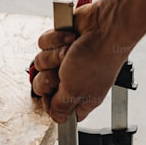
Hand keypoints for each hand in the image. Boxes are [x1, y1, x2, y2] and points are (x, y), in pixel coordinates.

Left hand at [30, 2, 129, 123]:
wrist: (105, 26)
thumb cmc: (97, 58)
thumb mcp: (74, 91)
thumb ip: (61, 107)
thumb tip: (57, 118)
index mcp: (81, 98)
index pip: (58, 111)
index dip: (50, 104)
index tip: (52, 95)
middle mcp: (73, 80)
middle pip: (42, 86)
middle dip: (49, 76)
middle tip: (63, 72)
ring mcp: (65, 59)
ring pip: (40, 63)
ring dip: (54, 55)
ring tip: (70, 51)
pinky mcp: (60, 41)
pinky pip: (43, 43)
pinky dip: (55, 39)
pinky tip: (71, 38)